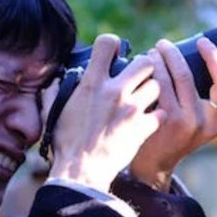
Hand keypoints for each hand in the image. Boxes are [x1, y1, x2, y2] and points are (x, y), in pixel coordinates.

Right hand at [44, 35, 161, 193]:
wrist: (81, 172)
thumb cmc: (65, 143)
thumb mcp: (54, 113)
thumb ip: (56, 93)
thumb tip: (57, 81)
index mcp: (92, 84)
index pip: (107, 44)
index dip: (112, 45)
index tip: (115, 54)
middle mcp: (114, 91)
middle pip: (145, 62)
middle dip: (144, 67)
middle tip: (139, 77)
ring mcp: (132, 109)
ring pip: (158, 85)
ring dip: (153, 90)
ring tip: (145, 98)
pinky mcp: (144, 126)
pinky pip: (161, 112)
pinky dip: (157, 116)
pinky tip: (149, 119)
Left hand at [126, 39, 216, 190]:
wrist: (147, 164)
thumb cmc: (173, 136)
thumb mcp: (200, 127)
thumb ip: (210, 103)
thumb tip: (211, 59)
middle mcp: (208, 125)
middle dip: (213, 54)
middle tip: (202, 42)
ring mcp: (186, 122)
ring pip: (185, 75)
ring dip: (172, 54)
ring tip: (162, 47)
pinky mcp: (163, 118)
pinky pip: (162, 82)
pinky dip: (155, 66)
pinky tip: (148, 61)